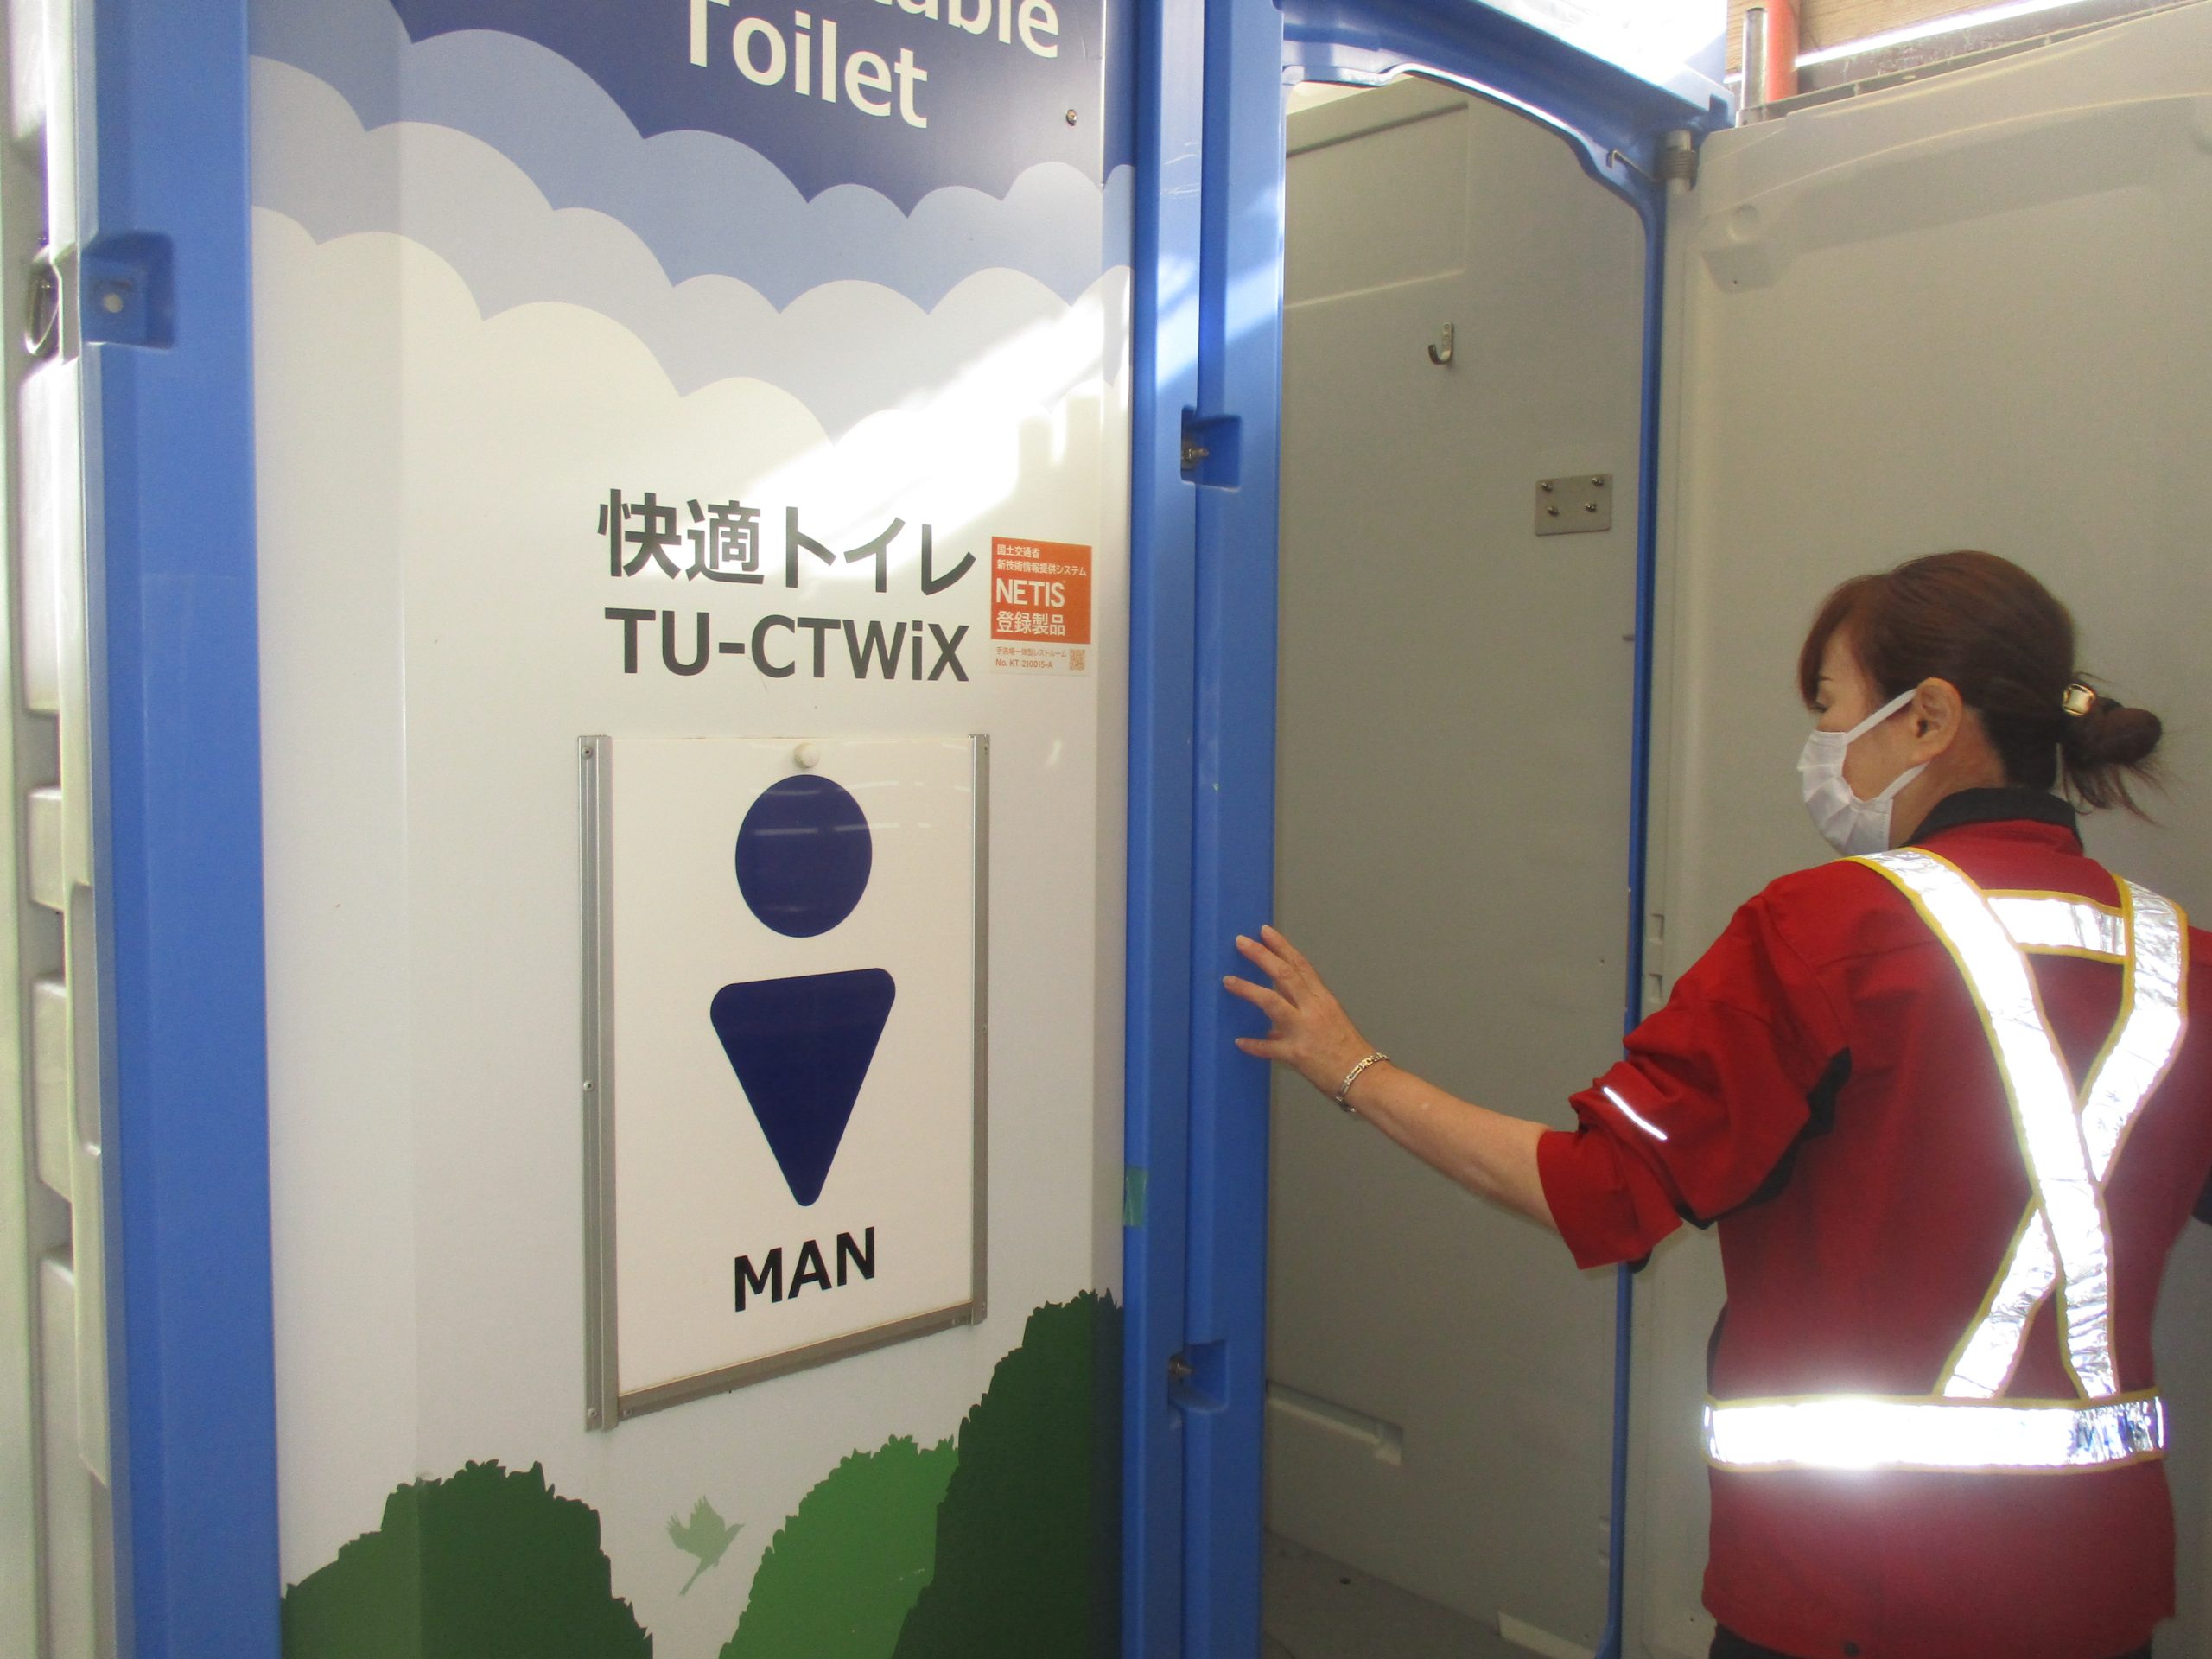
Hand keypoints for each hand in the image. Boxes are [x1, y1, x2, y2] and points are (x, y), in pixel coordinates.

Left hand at [1223, 925, 1375, 1100]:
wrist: (1363, 1077)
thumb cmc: (1348, 1051)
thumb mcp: (1328, 1024)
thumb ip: (1299, 1019)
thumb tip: (1271, 1029)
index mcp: (1323, 999)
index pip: (1301, 965)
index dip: (1281, 946)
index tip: (1265, 932)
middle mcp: (1313, 1009)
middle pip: (1284, 974)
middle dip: (1261, 955)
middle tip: (1240, 942)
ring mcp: (1304, 1030)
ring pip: (1271, 1002)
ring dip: (1248, 990)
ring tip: (1228, 981)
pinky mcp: (1297, 1054)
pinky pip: (1269, 1048)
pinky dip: (1254, 1044)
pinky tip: (1239, 1041)